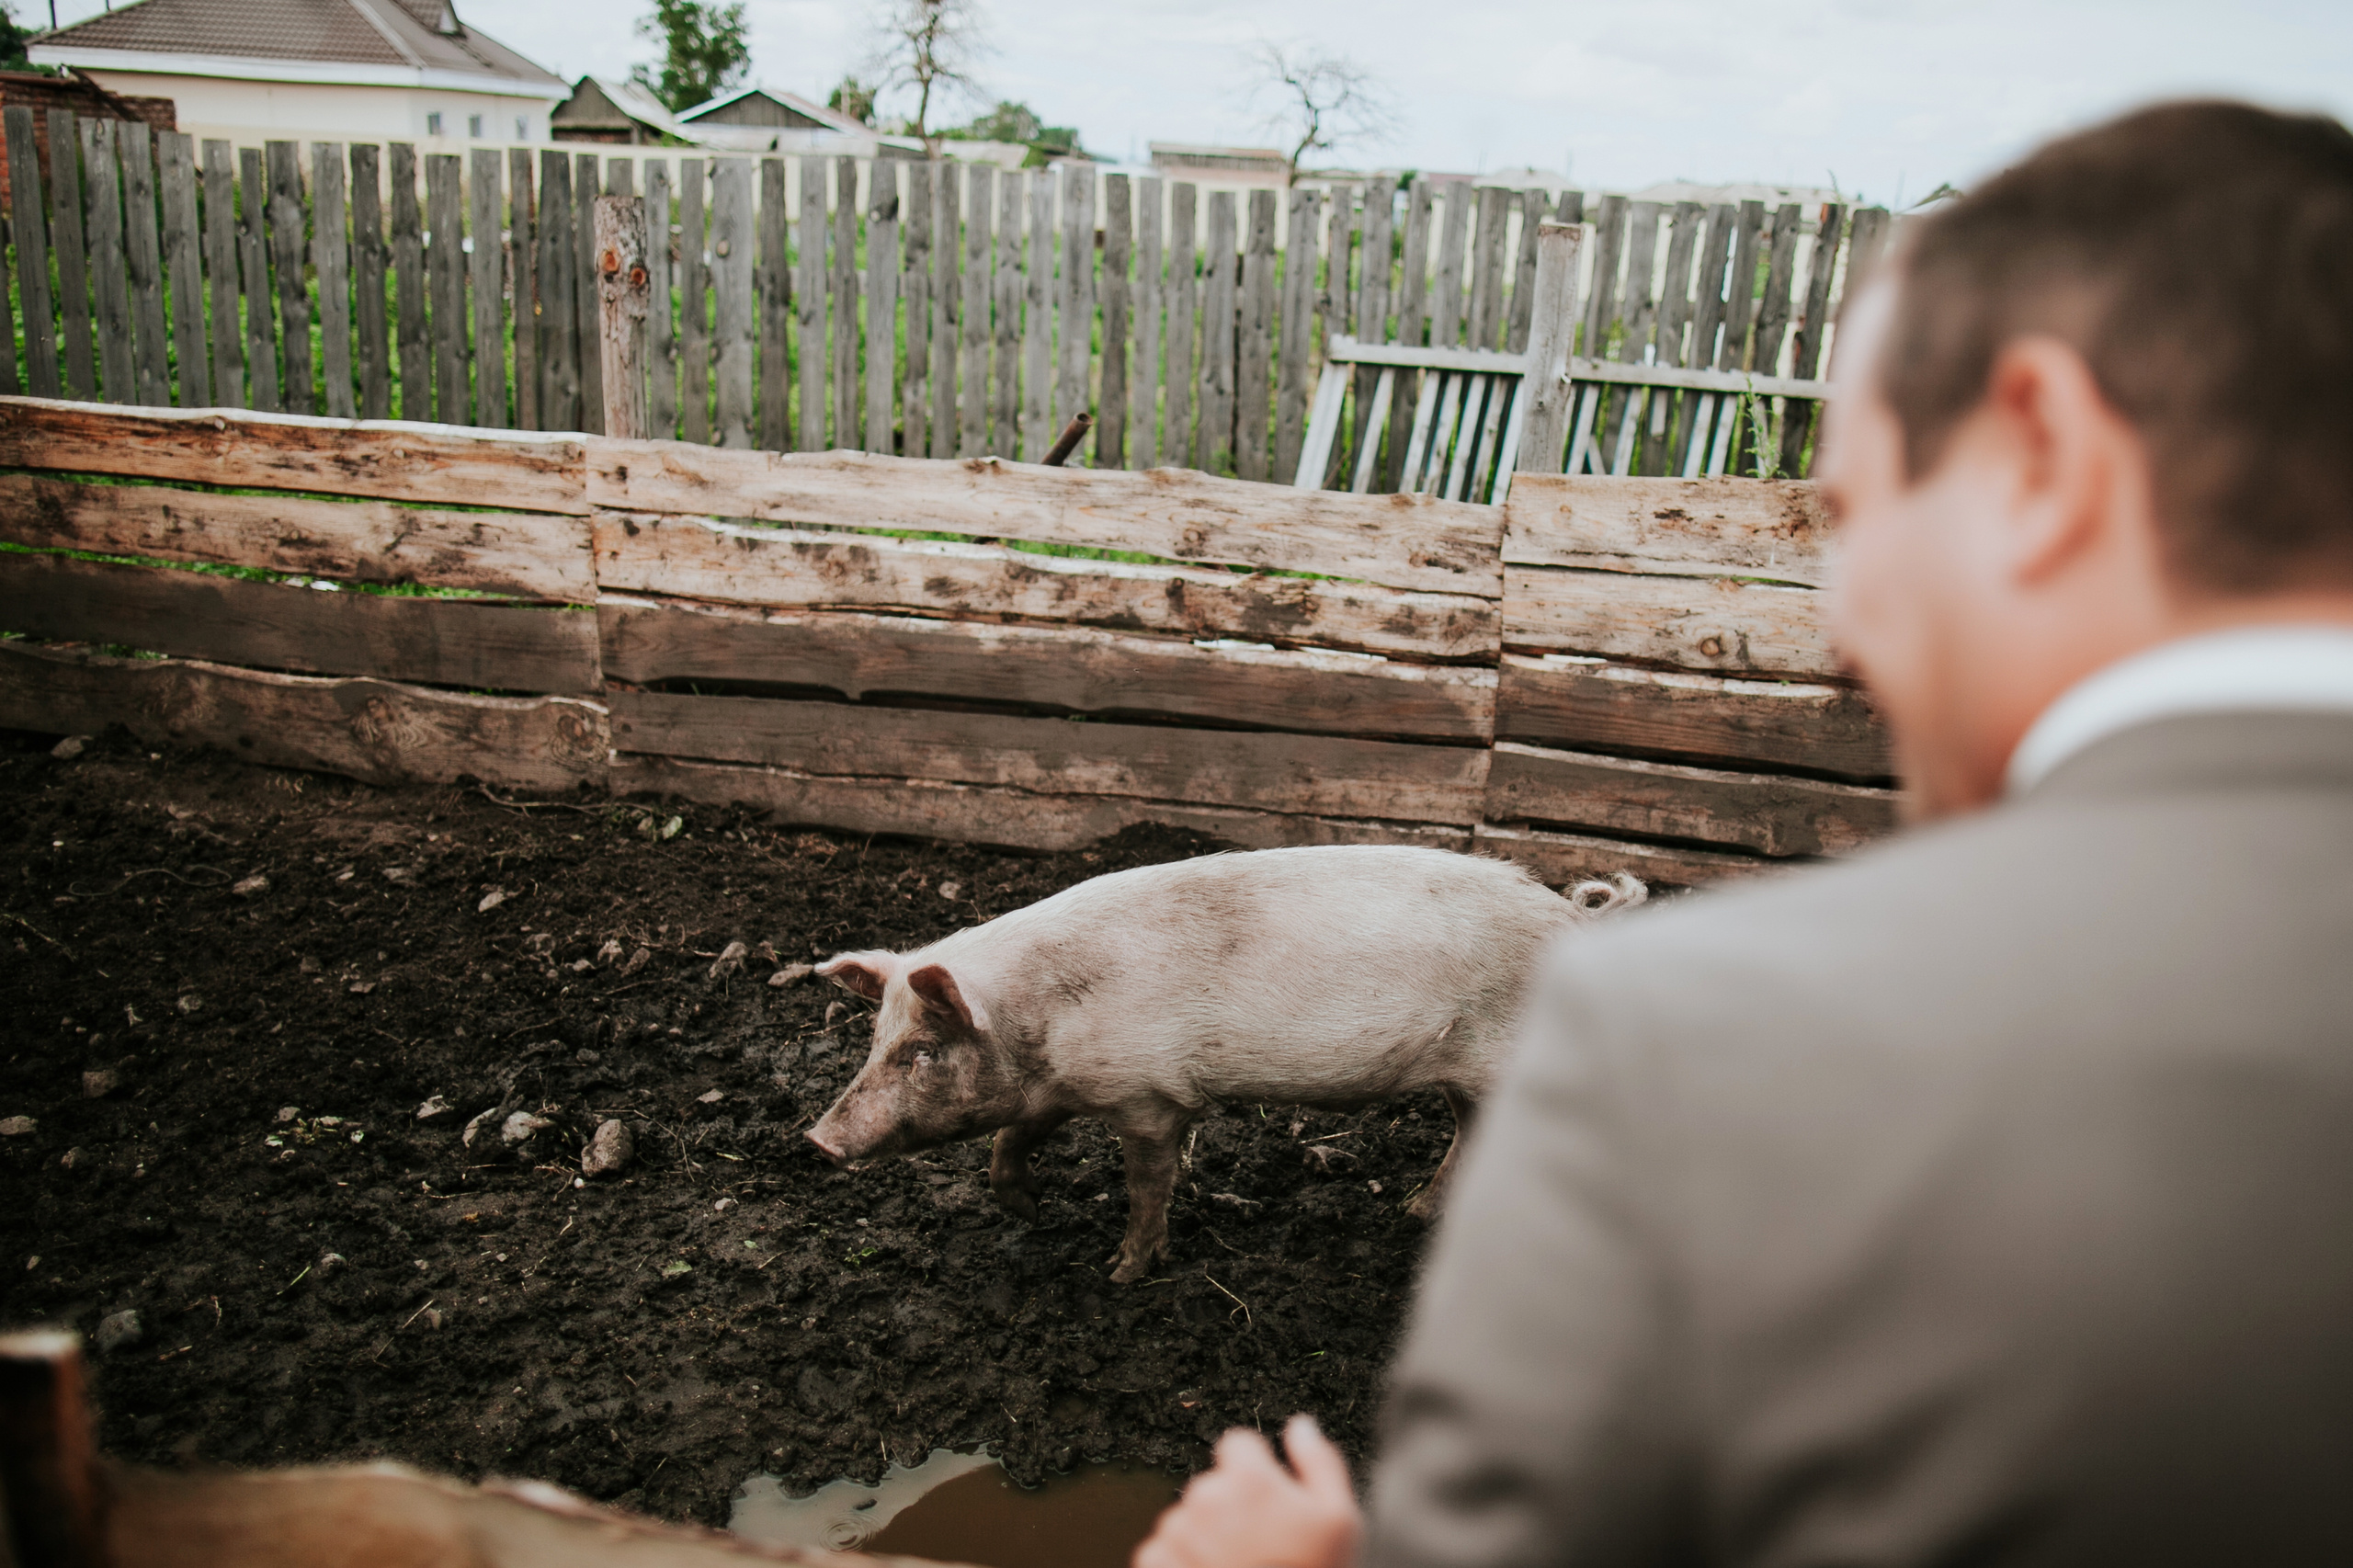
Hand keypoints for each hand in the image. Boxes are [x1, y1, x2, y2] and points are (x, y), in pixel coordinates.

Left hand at [1133, 1413, 1362, 1567]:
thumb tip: (1301, 1425)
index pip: (1238, 1443)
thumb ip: (1319, 1462)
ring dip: (1204, 1535)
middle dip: (1230, 1507)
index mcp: (1248, 1479)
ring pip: (1188, 1517)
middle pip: (1213, 1485)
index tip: (1266, 1500)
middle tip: (1258, 1546)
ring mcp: (1176, 1531)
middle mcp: (1205, 1496)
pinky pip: (1164, 1549)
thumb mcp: (1339, 1519)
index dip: (1254, 1470)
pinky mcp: (1155, 1562)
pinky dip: (1181, 1562)